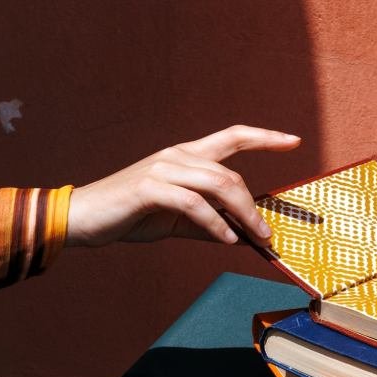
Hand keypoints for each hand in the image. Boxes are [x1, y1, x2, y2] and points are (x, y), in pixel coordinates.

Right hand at [65, 125, 300, 247]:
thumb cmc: (130, 215)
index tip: (293, 141)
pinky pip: (194, 204)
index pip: (232, 137)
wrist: (83, 218)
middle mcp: (177, 155)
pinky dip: (215, 224)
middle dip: (253, 205)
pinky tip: (225, 239)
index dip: (264, 137)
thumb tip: (242, 236)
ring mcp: (163, 168)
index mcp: (185, 155)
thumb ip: (209, 223)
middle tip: (268, 233)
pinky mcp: (150, 188)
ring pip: (217, 185)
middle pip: (230, 174)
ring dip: (242, 214)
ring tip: (255, 237)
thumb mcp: (176, 220)